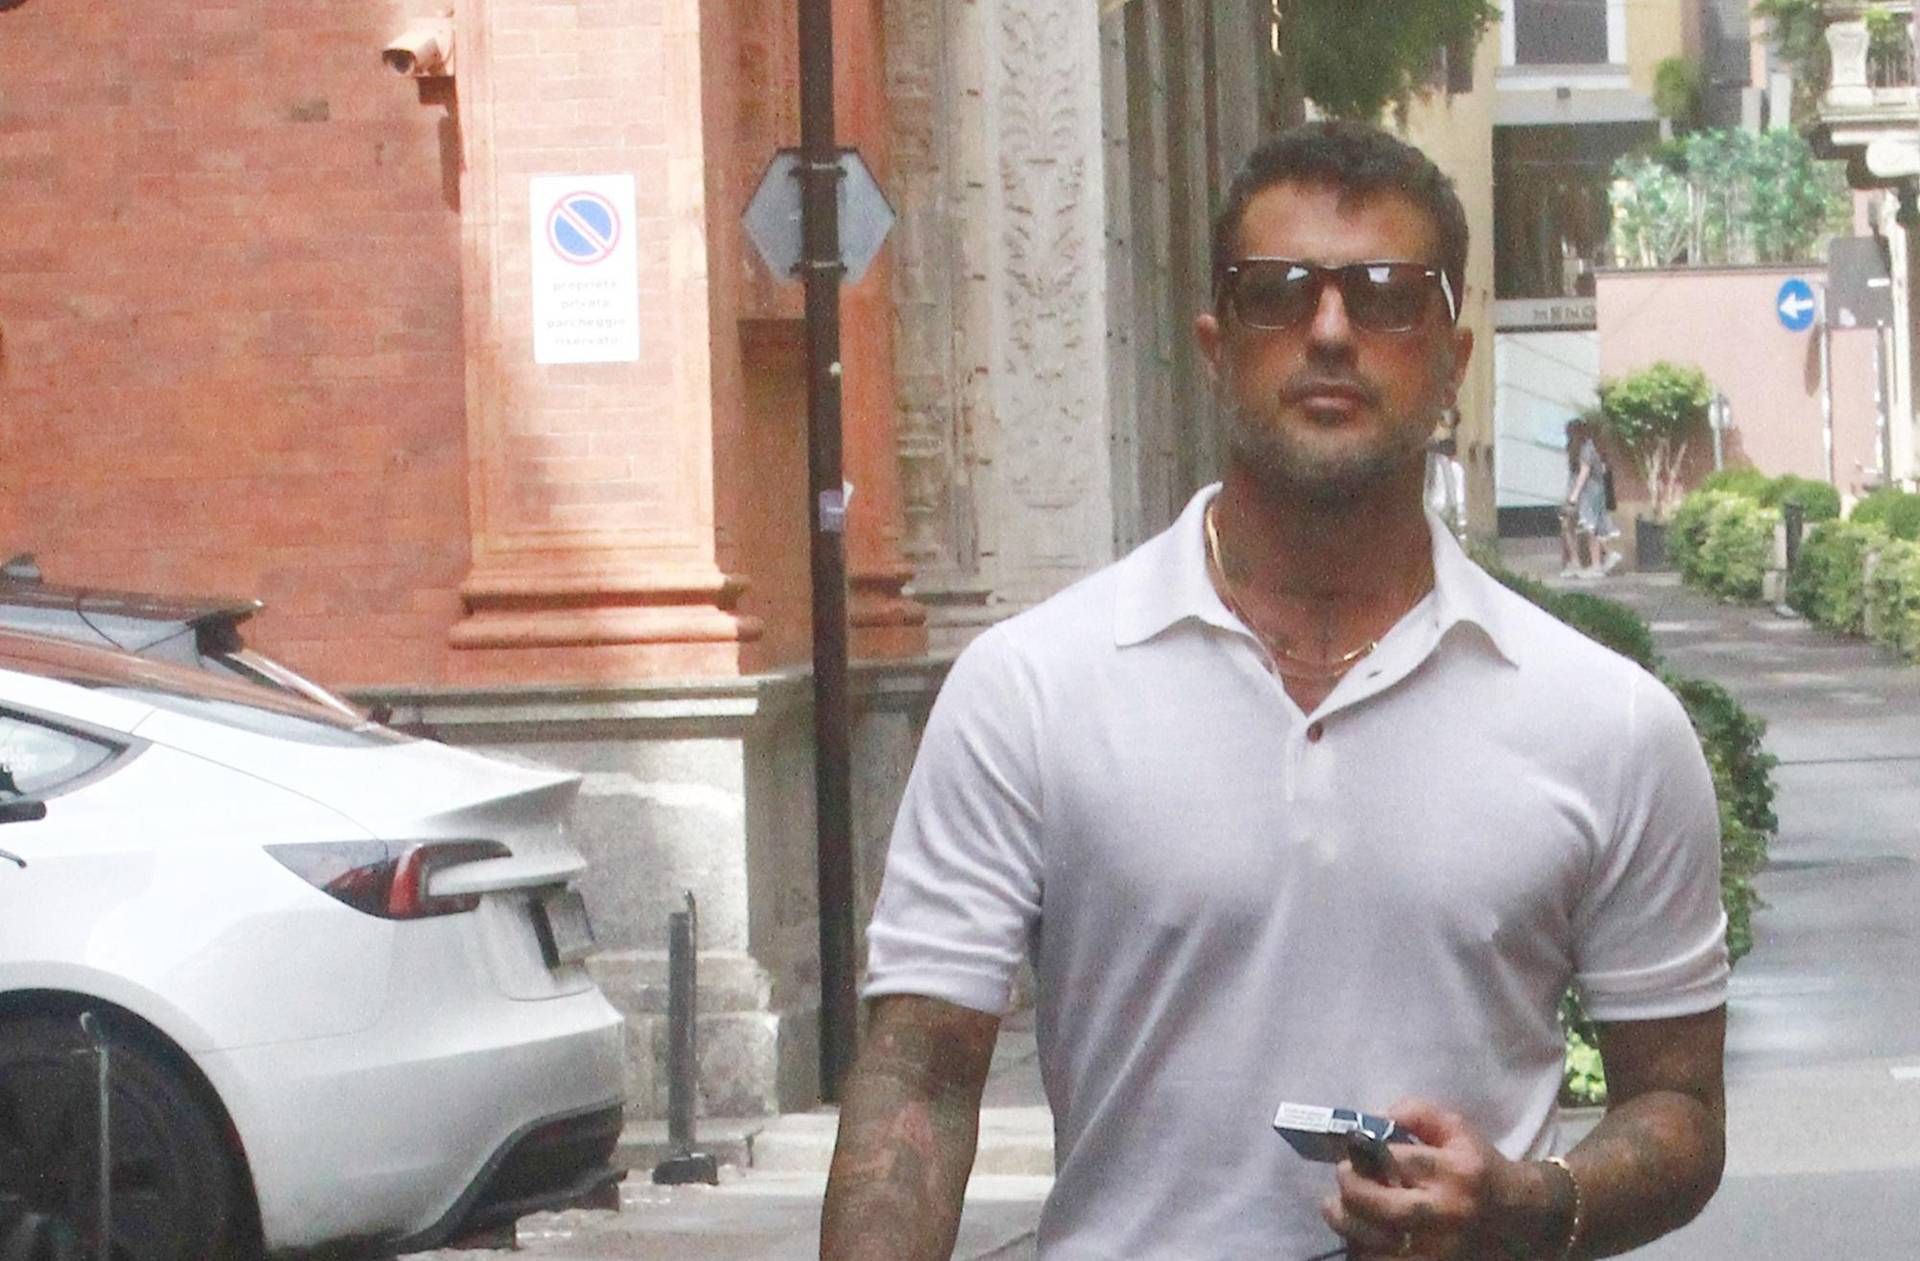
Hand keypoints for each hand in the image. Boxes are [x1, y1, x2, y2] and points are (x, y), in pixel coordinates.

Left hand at [1319, 1098, 1518, 1259]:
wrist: (1521, 1220)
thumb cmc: (1480, 1170)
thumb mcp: (1457, 1130)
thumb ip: (1417, 1112)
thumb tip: (1374, 1117)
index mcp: (1453, 1173)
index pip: (1391, 1159)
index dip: (1363, 1151)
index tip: (1355, 1150)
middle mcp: (1444, 1214)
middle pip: (1374, 1204)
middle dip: (1349, 1187)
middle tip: (1346, 1178)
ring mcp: (1436, 1252)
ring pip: (1369, 1241)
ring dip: (1347, 1222)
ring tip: (1344, 1209)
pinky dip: (1362, 1248)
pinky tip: (1364, 1234)